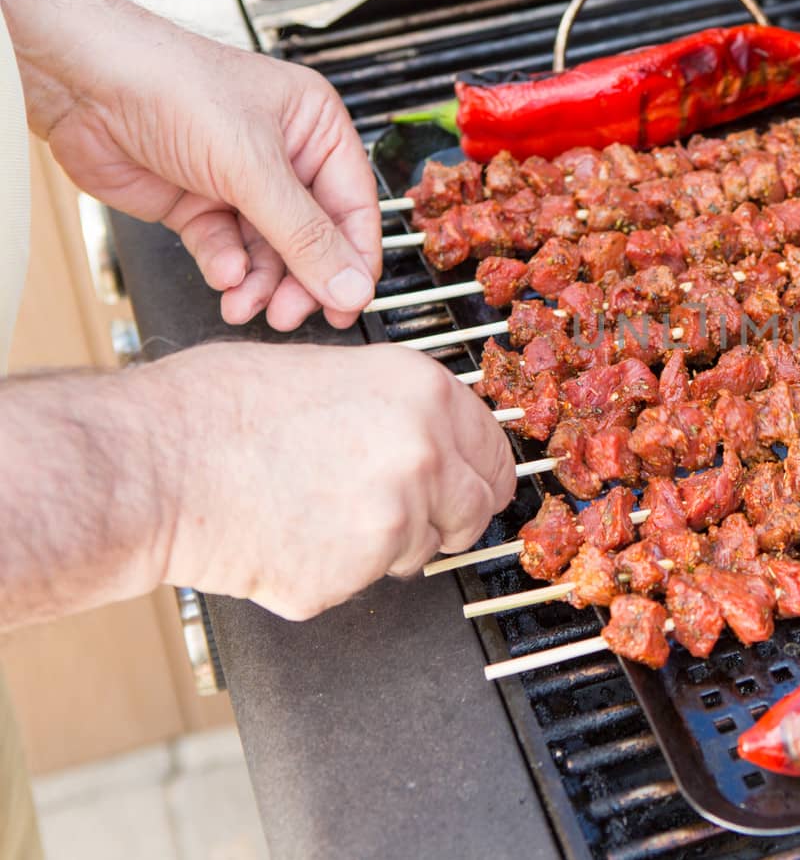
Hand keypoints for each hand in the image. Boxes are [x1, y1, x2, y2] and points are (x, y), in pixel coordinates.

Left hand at [34, 7, 379, 330]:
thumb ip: (305, 237)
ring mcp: (237, 182)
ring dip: (260, 283)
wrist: (81, 83)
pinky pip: (224, 249)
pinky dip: (224, 268)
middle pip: (311, 237)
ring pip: (267, 251)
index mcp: (315, 129)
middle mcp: (282, 156)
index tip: (350, 302)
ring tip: (247, 303)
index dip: (353, 258)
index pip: (352, 206)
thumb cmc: (171, 86)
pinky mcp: (197, 204)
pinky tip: (223, 277)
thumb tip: (351, 287)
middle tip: (292, 313)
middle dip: (300, 278)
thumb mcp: (253, 167)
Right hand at [146, 343, 515, 620]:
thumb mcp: (328, 368)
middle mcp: (423, 455)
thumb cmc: (215, 409)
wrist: (153, 464)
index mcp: (422, 394)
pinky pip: (360, 582)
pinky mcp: (353, 576)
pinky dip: (330, 571)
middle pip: (476, 509)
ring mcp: (393, 521)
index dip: (481, 471)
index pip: (495, 450)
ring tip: (313, 509)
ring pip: (420, 550)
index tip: (477, 484)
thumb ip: (394, 405)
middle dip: (445, 515)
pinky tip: (287, 535)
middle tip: (394, 510)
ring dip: (383, 543)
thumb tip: (426, 430)